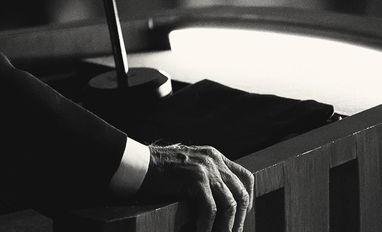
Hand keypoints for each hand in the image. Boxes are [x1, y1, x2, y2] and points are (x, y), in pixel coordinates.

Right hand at [138, 144, 253, 231]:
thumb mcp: (186, 167)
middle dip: (239, 218)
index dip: (247, 199)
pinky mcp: (195, 179)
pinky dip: (208, 225)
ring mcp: (205, 169)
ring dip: (225, 226)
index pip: (244, 177)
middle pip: (240, 193)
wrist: (134, 163)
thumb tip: (214, 203)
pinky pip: (210, 209)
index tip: (240, 216)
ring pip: (229, 204)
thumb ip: (203, 178)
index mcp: (212, 156)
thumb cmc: (154, 170)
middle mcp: (213, 160)